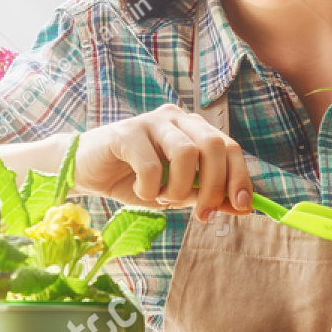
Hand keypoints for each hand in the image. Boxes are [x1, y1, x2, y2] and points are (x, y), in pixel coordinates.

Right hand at [72, 103, 252, 219]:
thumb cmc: (134, 180)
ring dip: (179, 188)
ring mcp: (151, 121)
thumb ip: (207, 196)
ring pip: (186, 153)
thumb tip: (243, 208)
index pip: (229, 147)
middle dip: (214, 187)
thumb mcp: (177, 192)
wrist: (87, 172)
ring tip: (161, 197)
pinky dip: (150, 188)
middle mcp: (176, 118)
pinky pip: (151, 165)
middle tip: (201, 214)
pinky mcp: (126, 132)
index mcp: (193, 128)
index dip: (240, 178)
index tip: (242, 207)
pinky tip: (140, 191)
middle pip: (214, 146)